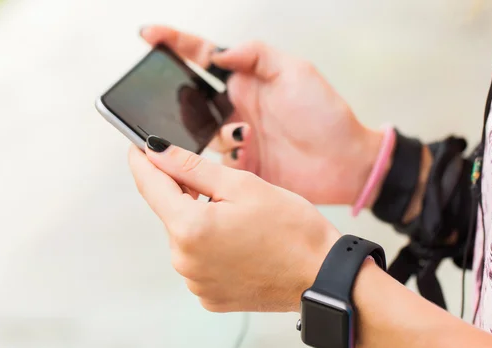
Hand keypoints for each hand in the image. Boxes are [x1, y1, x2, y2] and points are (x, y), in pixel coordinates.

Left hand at [128, 139, 340, 311]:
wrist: (321, 275)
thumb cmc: (292, 228)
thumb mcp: (242, 186)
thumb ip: (191, 168)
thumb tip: (156, 152)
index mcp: (190, 228)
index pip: (150, 186)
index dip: (142, 162)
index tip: (137, 147)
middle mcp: (184, 260)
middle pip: (170, 213)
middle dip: (186, 194)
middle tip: (221, 187)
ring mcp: (195, 282)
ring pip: (185, 237)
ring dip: (201, 222)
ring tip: (241, 221)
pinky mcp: (209, 297)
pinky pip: (198, 261)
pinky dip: (211, 247)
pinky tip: (240, 244)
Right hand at [141, 26, 383, 205]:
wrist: (345, 164)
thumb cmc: (326, 114)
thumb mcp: (296, 71)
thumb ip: (255, 54)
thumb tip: (217, 52)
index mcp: (247, 80)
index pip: (202, 57)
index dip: (173, 43)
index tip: (147, 35)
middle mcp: (236, 108)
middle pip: (190, 98)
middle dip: (176, 98)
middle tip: (168, 100)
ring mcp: (236, 139)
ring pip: (198, 133)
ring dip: (210, 134)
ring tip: (240, 135)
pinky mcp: (240, 168)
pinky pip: (212, 165)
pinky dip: (215, 162)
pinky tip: (239, 157)